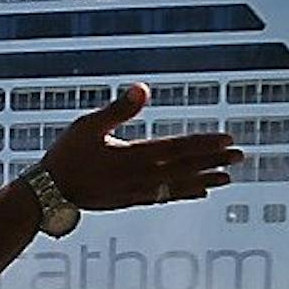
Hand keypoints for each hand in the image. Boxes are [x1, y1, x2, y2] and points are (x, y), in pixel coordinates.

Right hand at [39, 84, 243, 212]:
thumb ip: (118, 109)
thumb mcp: (87, 125)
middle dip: (213, 161)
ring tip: (227, 178)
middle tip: (240, 157)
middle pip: (184, 168)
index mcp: (133, 156)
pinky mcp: (130, 200)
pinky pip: (164, 197)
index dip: (204, 144)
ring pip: (178, 185)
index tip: (228, 140)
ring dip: (204, 180)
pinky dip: (184, 193)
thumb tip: (143, 88)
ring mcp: (137, 192)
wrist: (47, 194)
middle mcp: (140, 177)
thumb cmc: (66, 155)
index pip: (177, 148)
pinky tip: (199, 192)